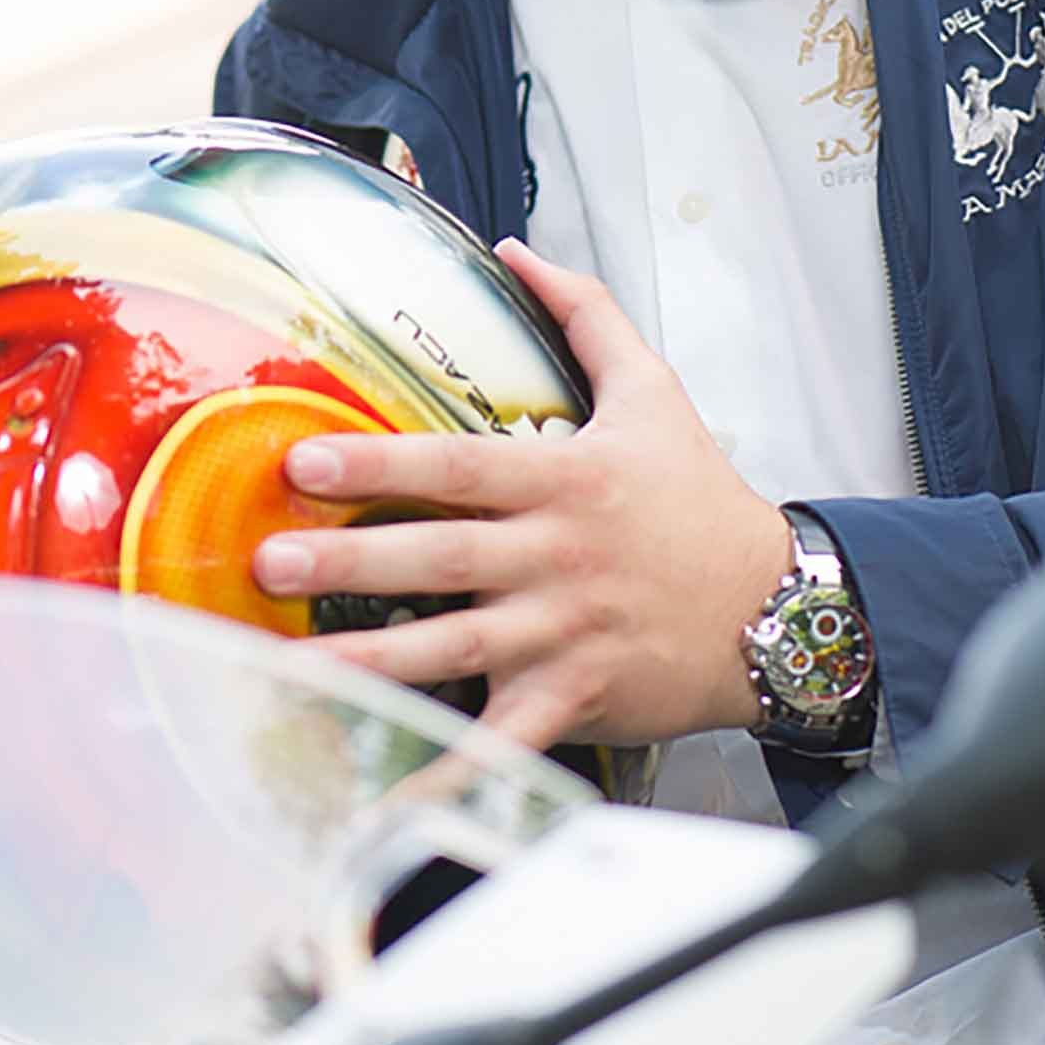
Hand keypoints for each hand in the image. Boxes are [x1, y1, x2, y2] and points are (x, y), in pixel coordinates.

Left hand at [250, 239, 790, 750]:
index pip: (459, 467)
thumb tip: (517, 251)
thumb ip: (584, 315)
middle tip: (268, 564)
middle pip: (440, 556)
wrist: (777, 609)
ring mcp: (564, 634)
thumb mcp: (653, 392)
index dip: (380, 464)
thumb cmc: (701, 501)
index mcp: (565, 481)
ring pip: (453, 647)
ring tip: (289, 666)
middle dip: (349, 560)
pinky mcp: (575, 697)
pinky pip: (498, 741)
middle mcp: (557, 557)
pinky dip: (441, 772)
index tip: (303, 464)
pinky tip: (378, 794)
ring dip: (368, 660)